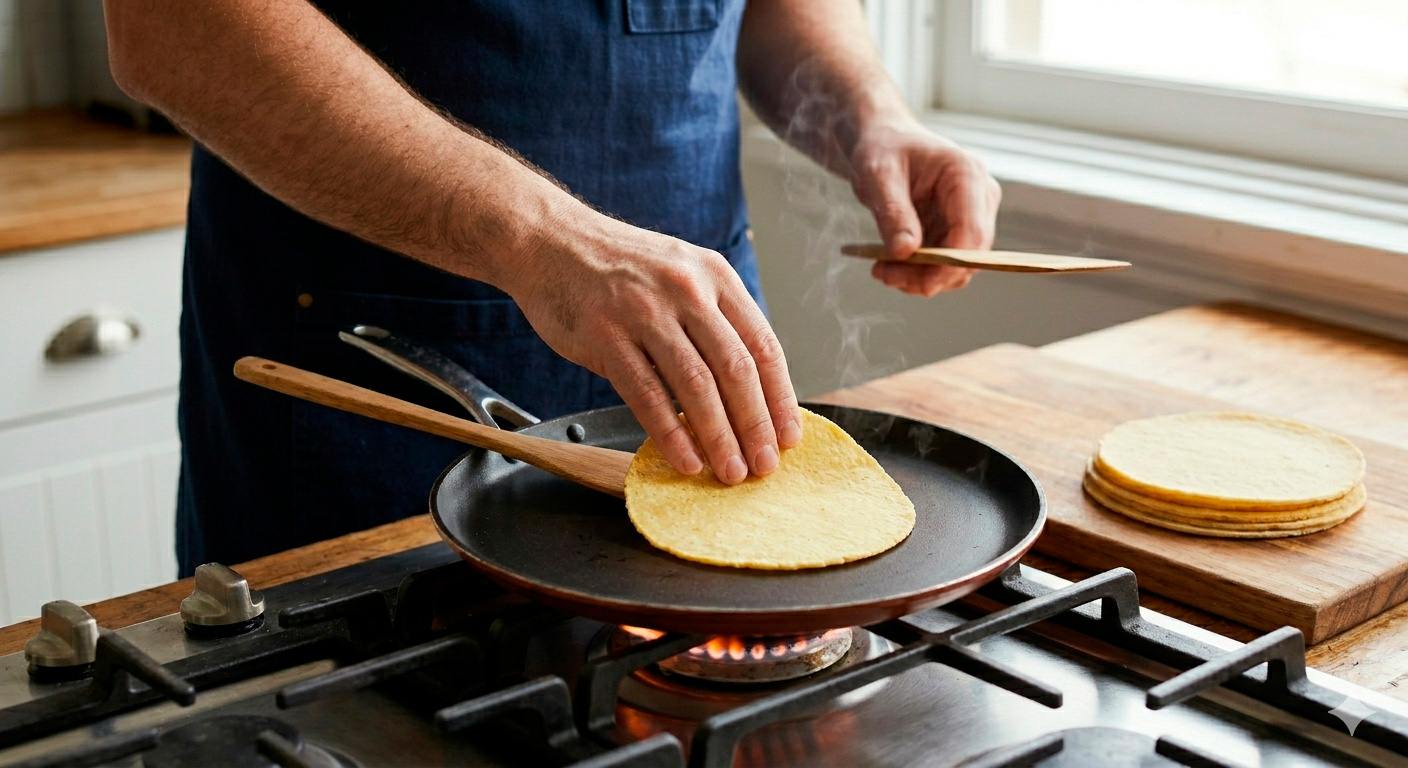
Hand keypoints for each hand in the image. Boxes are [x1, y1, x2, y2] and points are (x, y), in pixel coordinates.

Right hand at [501, 208, 802, 484]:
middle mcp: (687, 290)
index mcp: (715, 276)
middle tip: (764, 466)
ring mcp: (645, 312)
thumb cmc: (619, 267)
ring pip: (696, 386)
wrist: (550, 241)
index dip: (780, 398)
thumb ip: (714, 321)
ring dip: (718, 437)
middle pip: (736, 369)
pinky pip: (647, 394)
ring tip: (729, 471)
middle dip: (756, 426)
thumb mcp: (681, 274)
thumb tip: (748, 390)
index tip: (789, 437)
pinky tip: (684, 459)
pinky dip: (671, 433)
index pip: (763, 346)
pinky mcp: (606, 335)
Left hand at [848, 120, 1001, 295]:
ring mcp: (972, 217)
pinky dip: (919, 274)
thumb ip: (893, 212)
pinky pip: (946, 266)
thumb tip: (906, 252)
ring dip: (921, 279)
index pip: (973, 232)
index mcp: (967, 174)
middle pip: (970, 256)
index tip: (913, 282)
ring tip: (881, 269)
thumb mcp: (878, 175)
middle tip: (883, 273)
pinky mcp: (958, 232)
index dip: (949, 264)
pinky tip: (889, 266)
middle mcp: (980, 197)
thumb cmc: (883, 149)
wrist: (884, 143)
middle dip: (929, 275)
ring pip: (959, 268)